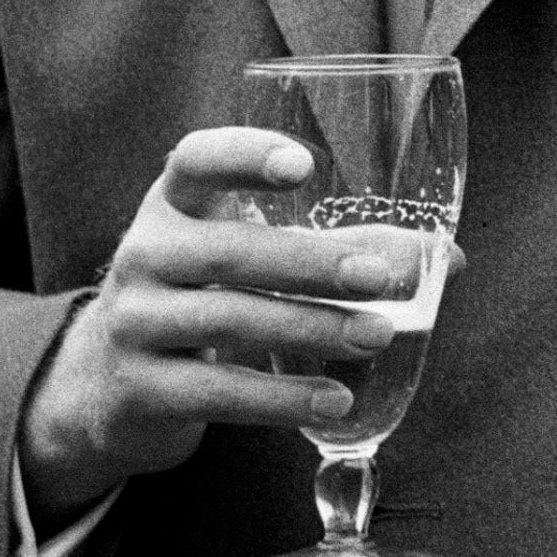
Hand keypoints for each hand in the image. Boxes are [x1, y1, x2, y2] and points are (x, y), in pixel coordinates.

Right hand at [14, 128, 425, 526]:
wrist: (108, 384)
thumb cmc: (205, 297)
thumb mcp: (251, 260)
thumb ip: (343, 247)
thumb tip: (448, 259)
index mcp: (174, 205)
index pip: (197, 161)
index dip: (245, 156)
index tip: (304, 165)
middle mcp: (144, 254)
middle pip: (231, 251)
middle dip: (312, 264)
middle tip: (381, 278)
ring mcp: (134, 323)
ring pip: (229, 320)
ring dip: (312, 329)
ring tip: (378, 336)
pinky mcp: (139, 389)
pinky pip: (218, 391)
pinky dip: (282, 396)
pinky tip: (336, 400)